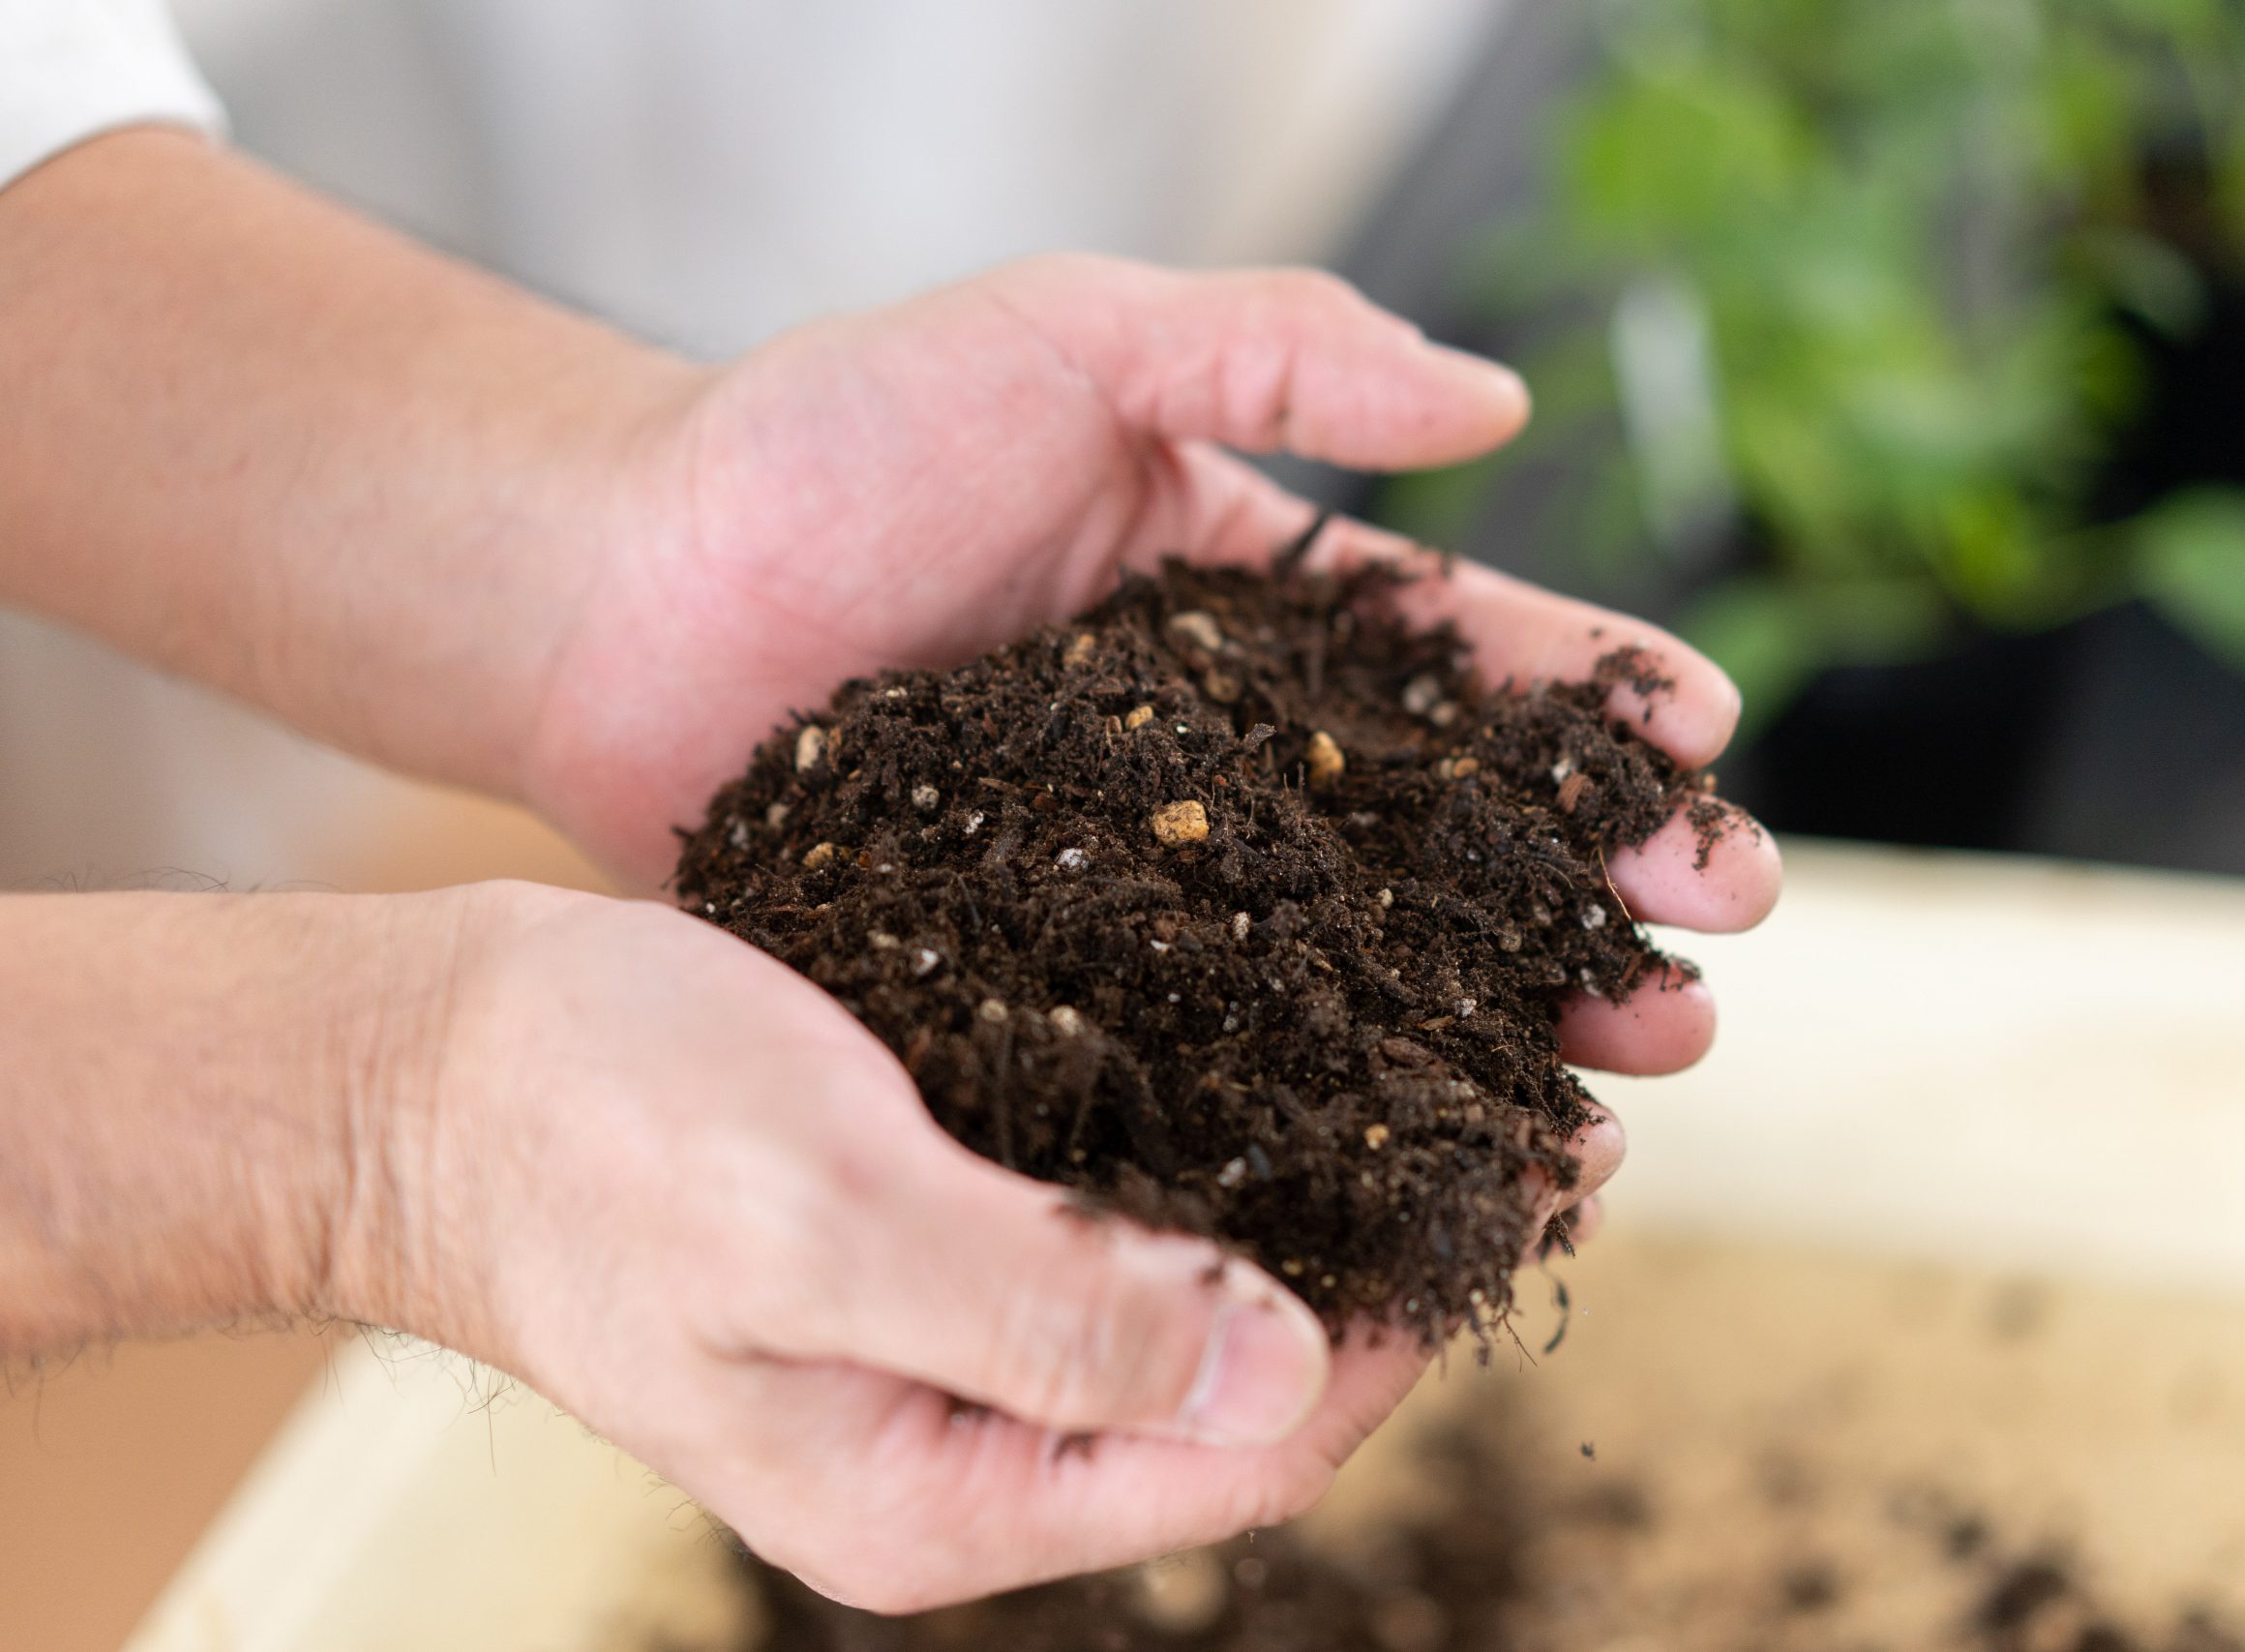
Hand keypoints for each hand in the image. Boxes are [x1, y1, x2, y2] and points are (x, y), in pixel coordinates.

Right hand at [396, 883, 1624, 1610]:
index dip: (1395, 1335)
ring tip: (1455, 1066)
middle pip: (1245, 1385)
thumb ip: (1044, 1307)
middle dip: (1392, 1258)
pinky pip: (1128, 1209)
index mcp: (945, 1488)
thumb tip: (1278, 1371)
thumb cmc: (585, 1133)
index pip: (1240, 1458)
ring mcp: (957, 1337)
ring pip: (1202, 1292)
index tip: (1516, 1188)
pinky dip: (1226, 1138)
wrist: (424, 1060)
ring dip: (1328, 1188)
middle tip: (1533, 1115)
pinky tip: (1296, 1037)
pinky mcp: (942, 1232)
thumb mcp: (817, 1214)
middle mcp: (972, 1436)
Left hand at [523, 257, 1780, 997]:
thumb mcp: (1070, 339)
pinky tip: (1407, 1165)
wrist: (606, 596)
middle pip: (1451, 846)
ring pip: (1361, 973)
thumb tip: (1500, 398)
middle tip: (1707, 980)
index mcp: (1252, 614)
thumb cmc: (827, 444)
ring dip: (1501, 1031)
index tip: (1713, 770)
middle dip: (1593, 908)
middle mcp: (1221, 766)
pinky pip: (1205, 1058)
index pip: (1465, 665)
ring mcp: (1140, 891)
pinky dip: (1314, 1113)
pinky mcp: (1045, 990)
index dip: (1597, 718)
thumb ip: (1277, 349)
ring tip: (1625, 1088)